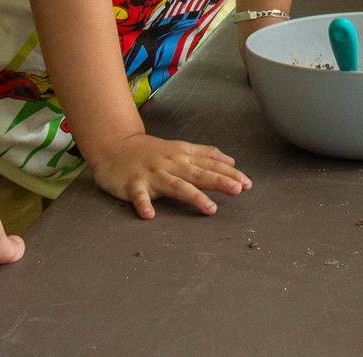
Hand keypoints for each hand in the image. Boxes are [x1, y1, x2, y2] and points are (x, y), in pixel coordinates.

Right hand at [91, 133, 250, 220]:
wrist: (114, 146)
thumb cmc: (150, 151)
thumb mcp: (180, 148)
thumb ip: (205, 154)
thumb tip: (231, 161)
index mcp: (183, 156)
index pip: (210, 164)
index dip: (229, 173)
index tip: (248, 183)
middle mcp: (171, 164)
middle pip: (198, 173)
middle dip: (219, 181)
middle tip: (239, 189)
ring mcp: (152, 174)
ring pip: (176, 186)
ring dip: (193, 196)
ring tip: (210, 208)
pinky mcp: (132, 184)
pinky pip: (138, 196)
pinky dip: (143, 205)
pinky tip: (150, 215)